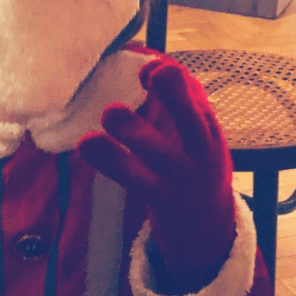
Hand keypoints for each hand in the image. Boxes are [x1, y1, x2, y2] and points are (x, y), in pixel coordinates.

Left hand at [79, 58, 235, 281]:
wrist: (209, 233)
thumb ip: (179, 104)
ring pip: (159, 151)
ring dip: (135, 131)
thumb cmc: (193, 170)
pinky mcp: (161, 198)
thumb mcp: (197, 137)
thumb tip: (152, 62)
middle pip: (193, 120)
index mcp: (207, 129)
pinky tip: (86, 143)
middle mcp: (200, 150)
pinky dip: (110, 160)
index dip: (178, 79)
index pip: (197, 98)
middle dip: (177, 95)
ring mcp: (181, 176)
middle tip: (156, 71)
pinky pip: (134, 177)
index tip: (151, 66)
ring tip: (110, 112)